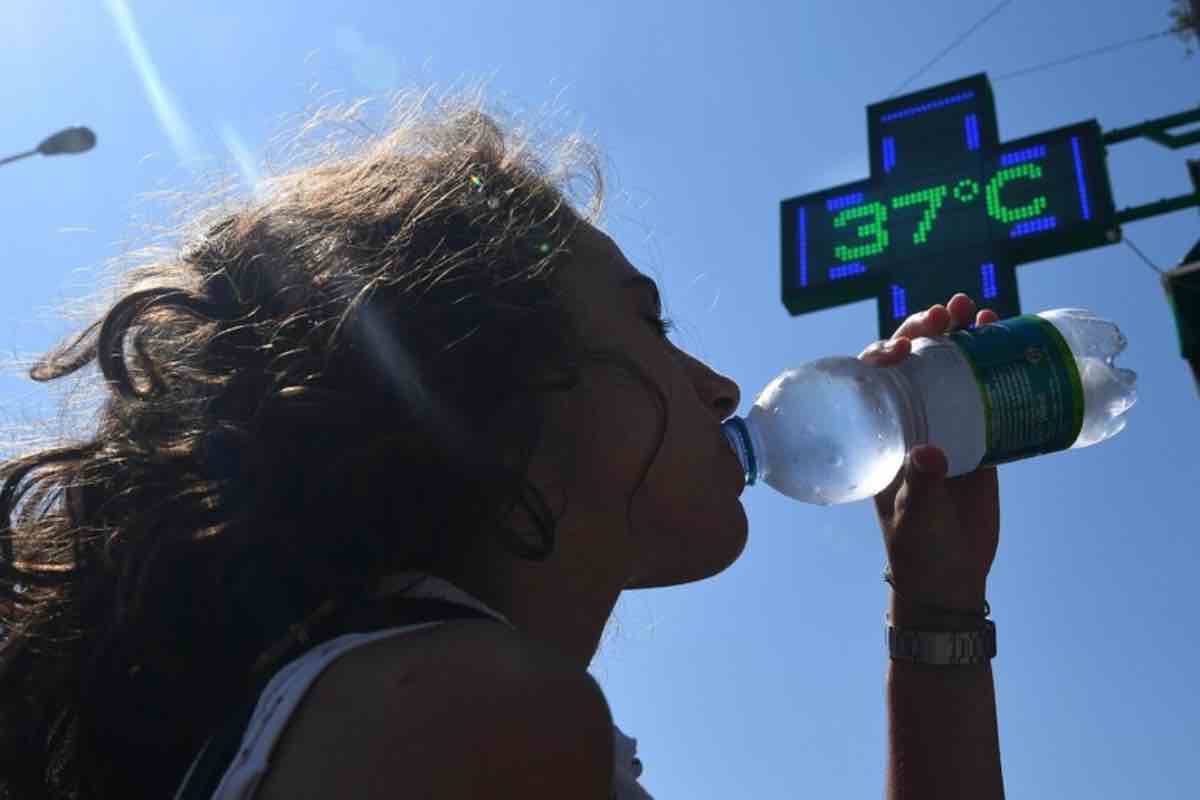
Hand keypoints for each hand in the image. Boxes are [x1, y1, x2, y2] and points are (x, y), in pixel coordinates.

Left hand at [857, 294, 1000, 613]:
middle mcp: (908, 422)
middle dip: (924, 333)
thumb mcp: (913, 518)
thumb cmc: (917, 548)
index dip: (884, 354)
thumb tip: (930, 454)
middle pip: (912, 364)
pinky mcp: (978, 437)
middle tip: (944, 314)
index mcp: (879, 434)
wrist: (950, 576)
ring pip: (948, 370)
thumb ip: (920, 487)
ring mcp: (943, 425)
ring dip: (960, 338)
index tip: (902, 348)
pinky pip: (985, 393)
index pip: (874, 381)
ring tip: (977, 310)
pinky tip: (1007, 338)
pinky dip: (994, 365)